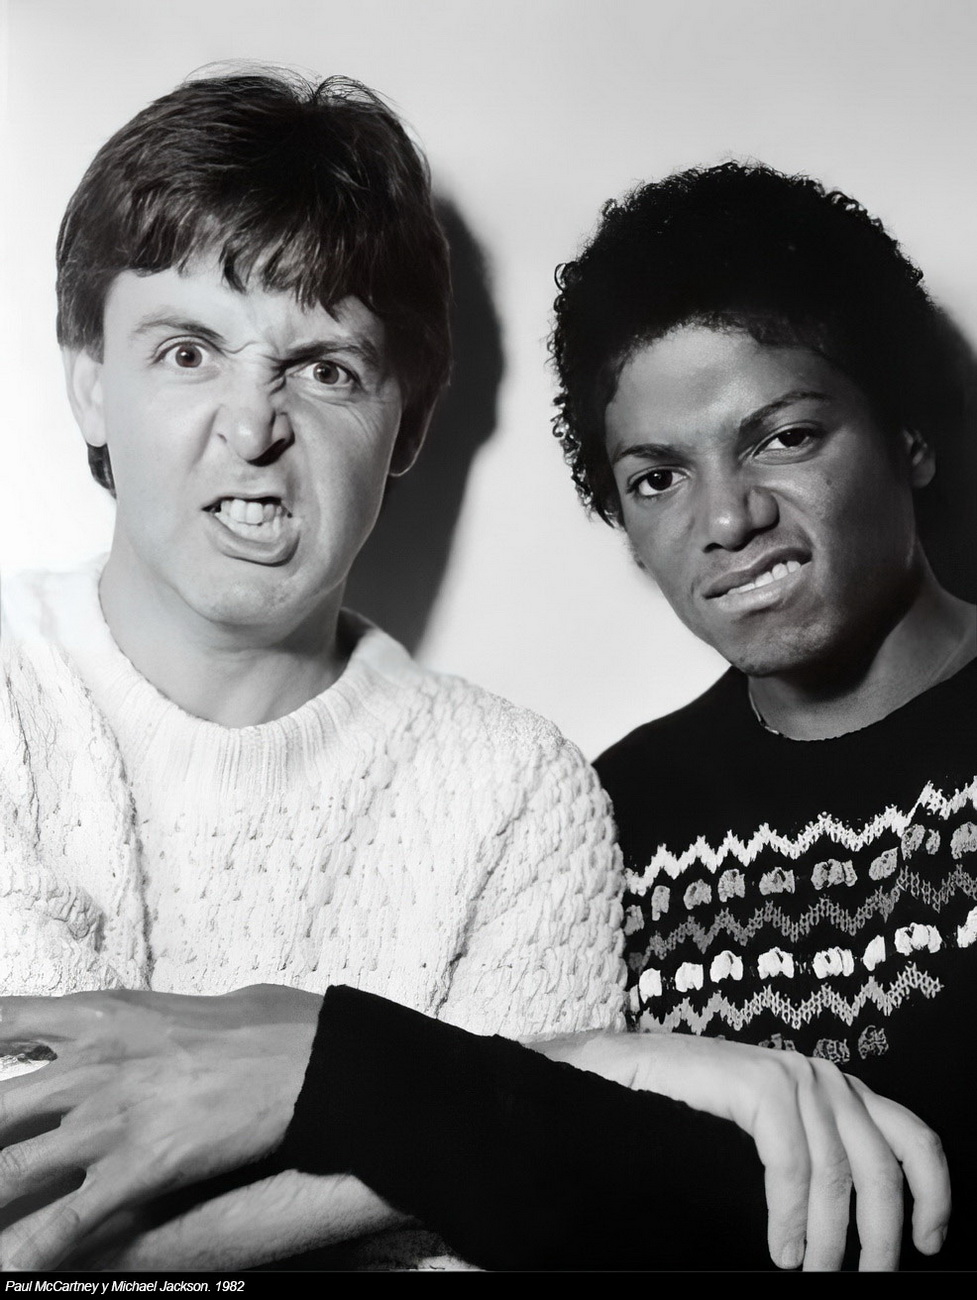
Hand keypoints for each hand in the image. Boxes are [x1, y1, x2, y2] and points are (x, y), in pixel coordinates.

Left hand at [0, 984, 321, 1269]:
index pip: (4, 1019)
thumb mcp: (166, 1006)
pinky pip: (63, 1224)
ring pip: (8, 1172)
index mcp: (97, 1015)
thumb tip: (95, 1032)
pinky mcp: (138, 1170)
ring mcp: (109, 1120)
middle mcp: (89, 1065)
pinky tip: (12, 1271)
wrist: (301, 1058)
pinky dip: (27, 1255)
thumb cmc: (249, 1025)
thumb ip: (117, 1022)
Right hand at [536, 1030, 949, 1270]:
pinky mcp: (754, 1080)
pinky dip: (793, 1213)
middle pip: (884, 1163)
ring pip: (842, 1169)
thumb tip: (855, 1230)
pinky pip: (793, 1159)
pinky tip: (780, 1249)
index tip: (929, 1245)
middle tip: (856, 1280)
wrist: (610, 1079)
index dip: (932, 1194)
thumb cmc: (684, 1124)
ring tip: (807, 1272)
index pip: (912, 1137)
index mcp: (833, 1091)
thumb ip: (812, 1167)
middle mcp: (820, 1075)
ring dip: (832, 1237)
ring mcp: (788, 1073)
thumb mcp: (766, 1149)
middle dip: (881, 1235)